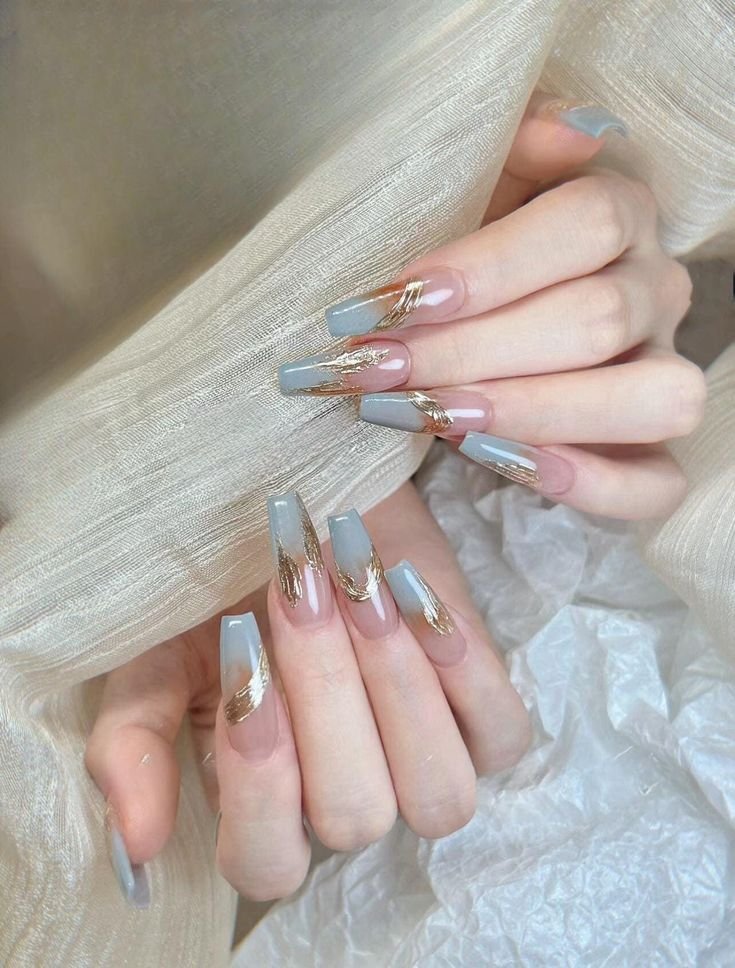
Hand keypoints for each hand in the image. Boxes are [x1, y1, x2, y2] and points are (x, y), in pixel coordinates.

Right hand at [86, 482, 529, 903]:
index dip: (258, 780)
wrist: (298, 516)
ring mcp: (424, 763)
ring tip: (358, 588)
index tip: (238, 656)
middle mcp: (351, 799)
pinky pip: (501, 733)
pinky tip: (412, 590)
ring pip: (440, 796)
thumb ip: (136, 742)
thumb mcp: (157, 658)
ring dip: (396, 686)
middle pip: (356, 814)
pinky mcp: (483, 715)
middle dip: (325, 692)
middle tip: (294, 585)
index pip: (266, 860)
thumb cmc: (219, 594)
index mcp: (263, 807)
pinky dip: (464, 668)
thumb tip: (142, 845)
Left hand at [281, 92, 703, 519]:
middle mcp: (654, 293)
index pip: (586, 224)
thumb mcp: (472, 192)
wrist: (467, 332)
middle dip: (472, 352)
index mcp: (620, 216)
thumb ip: (512, 149)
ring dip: (533, 411)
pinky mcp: (651, 453)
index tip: (394, 300)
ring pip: (650, 398)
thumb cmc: (463, 261)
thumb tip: (572, 132)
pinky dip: (589, 483)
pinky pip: (655, 483)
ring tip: (436, 417)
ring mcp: (662, 375)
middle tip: (379, 371)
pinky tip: (504, 464)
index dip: (490, 266)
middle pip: (597, 319)